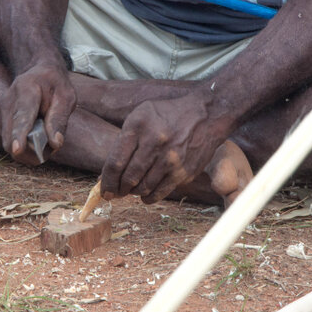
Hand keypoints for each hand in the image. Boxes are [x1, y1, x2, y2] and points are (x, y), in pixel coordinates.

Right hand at [0, 63, 75, 163]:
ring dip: (29, 150)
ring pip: (10, 143)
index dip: (19, 134)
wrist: (37, 72)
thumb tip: (55, 144)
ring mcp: (2, 111)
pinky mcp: (1, 120)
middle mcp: (8, 101)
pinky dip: (26, 146)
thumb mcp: (66, 97)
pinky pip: (11, 141)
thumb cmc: (55, 84)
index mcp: (26, 89)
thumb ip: (59, 119)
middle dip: (30, 151)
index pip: (22, 116)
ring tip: (47, 138)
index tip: (17, 150)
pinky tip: (38, 134)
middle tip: (52, 147)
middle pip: (11, 136)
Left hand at [101, 93, 232, 203]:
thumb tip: (108, 171)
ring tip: (132, 189)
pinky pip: (160, 192)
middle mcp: (154, 142)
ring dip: (134, 192)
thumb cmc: (168, 114)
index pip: (115, 162)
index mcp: (138, 126)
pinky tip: (146, 194)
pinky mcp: (183, 171)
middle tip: (117, 192)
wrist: (206, 115)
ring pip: (143, 187)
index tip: (104, 190)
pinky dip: (149, 197)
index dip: (107, 181)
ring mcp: (171, 159)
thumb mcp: (141, 115)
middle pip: (128, 177)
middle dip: (119, 189)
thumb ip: (124, 139)